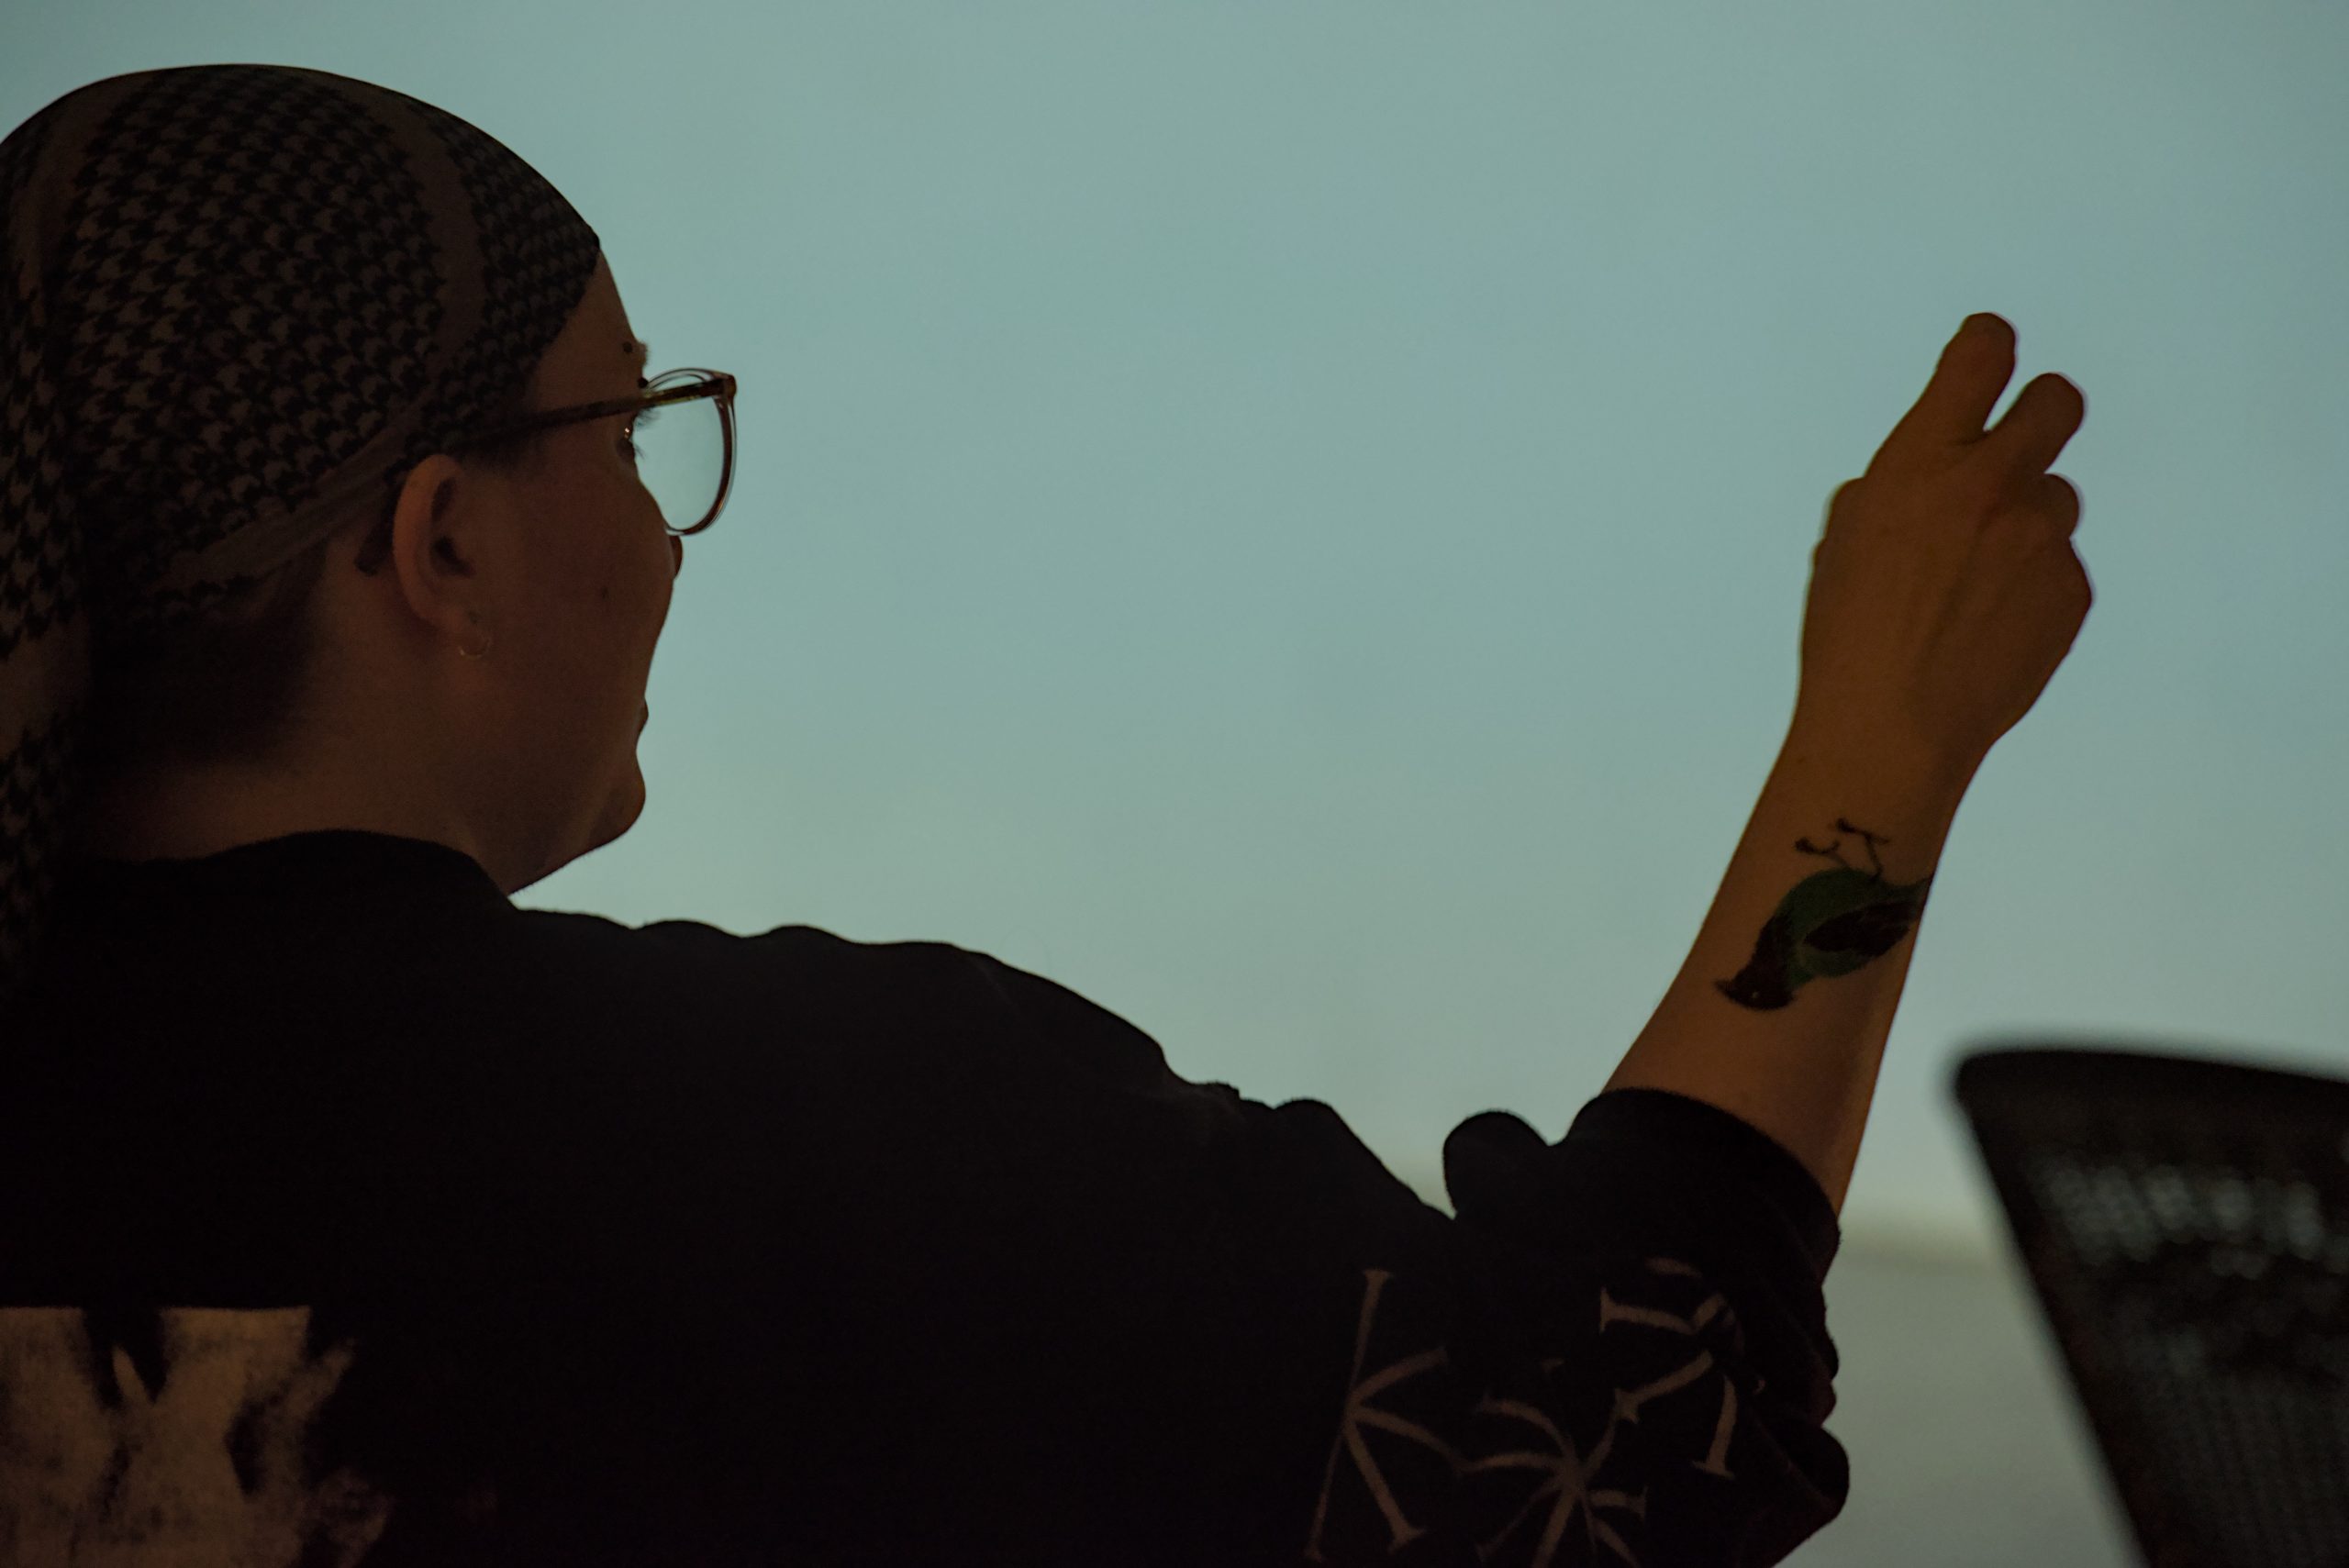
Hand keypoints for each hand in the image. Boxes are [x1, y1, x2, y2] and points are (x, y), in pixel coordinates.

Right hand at [1791, 313, 2091, 783]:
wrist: (1892, 726)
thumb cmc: (1848, 639)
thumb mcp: (1844, 542)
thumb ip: (1892, 490)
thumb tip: (1923, 477)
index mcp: (1919, 465)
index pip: (1980, 359)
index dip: (1988, 345)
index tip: (1988, 350)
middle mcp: (1989, 487)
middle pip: (2056, 402)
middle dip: (2039, 411)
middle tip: (2016, 444)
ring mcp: (2039, 539)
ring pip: (2055, 497)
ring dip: (2024, 522)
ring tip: (1976, 581)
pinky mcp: (2070, 590)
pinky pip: (2058, 566)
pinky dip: (2029, 586)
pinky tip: (1987, 626)